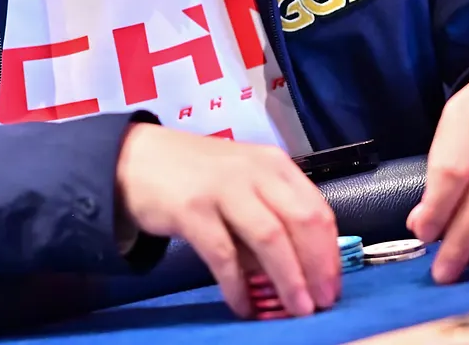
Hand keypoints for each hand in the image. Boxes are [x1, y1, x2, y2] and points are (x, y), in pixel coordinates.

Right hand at [114, 123, 339, 318]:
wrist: (136, 159)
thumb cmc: (198, 175)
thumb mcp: (243, 183)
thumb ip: (270, 217)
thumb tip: (299, 270)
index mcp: (274, 165)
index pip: (317, 209)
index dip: (329, 252)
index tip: (332, 285)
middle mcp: (254, 171)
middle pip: (301, 222)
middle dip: (317, 268)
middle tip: (321, 303)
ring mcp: (223, 188)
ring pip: (270, 238)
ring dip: (288, 279)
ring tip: (295, 309)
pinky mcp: (191, 210)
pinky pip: (224, 255)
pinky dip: (237, 285)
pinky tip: (242, 305)